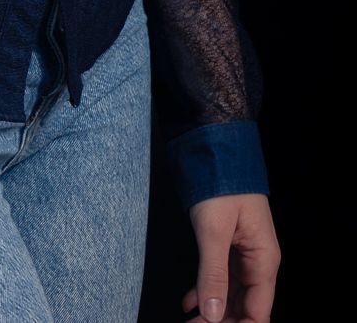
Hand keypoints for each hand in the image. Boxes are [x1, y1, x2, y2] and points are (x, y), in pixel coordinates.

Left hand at [183, 192, 280, 321]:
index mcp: (264, 260)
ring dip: (212, 309)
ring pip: (232, 294)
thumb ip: (213, 273)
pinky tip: (188, 301)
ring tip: (189, 320)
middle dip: (222, 321)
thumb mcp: (214, 230)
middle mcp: (257, 260)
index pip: (258, 313)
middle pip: (245, 306)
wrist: (216, 147)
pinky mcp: (228, 243)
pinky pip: (221, 276)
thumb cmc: (221, 181)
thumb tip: (213, 314)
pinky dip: (205, 291)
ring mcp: (243, 252)